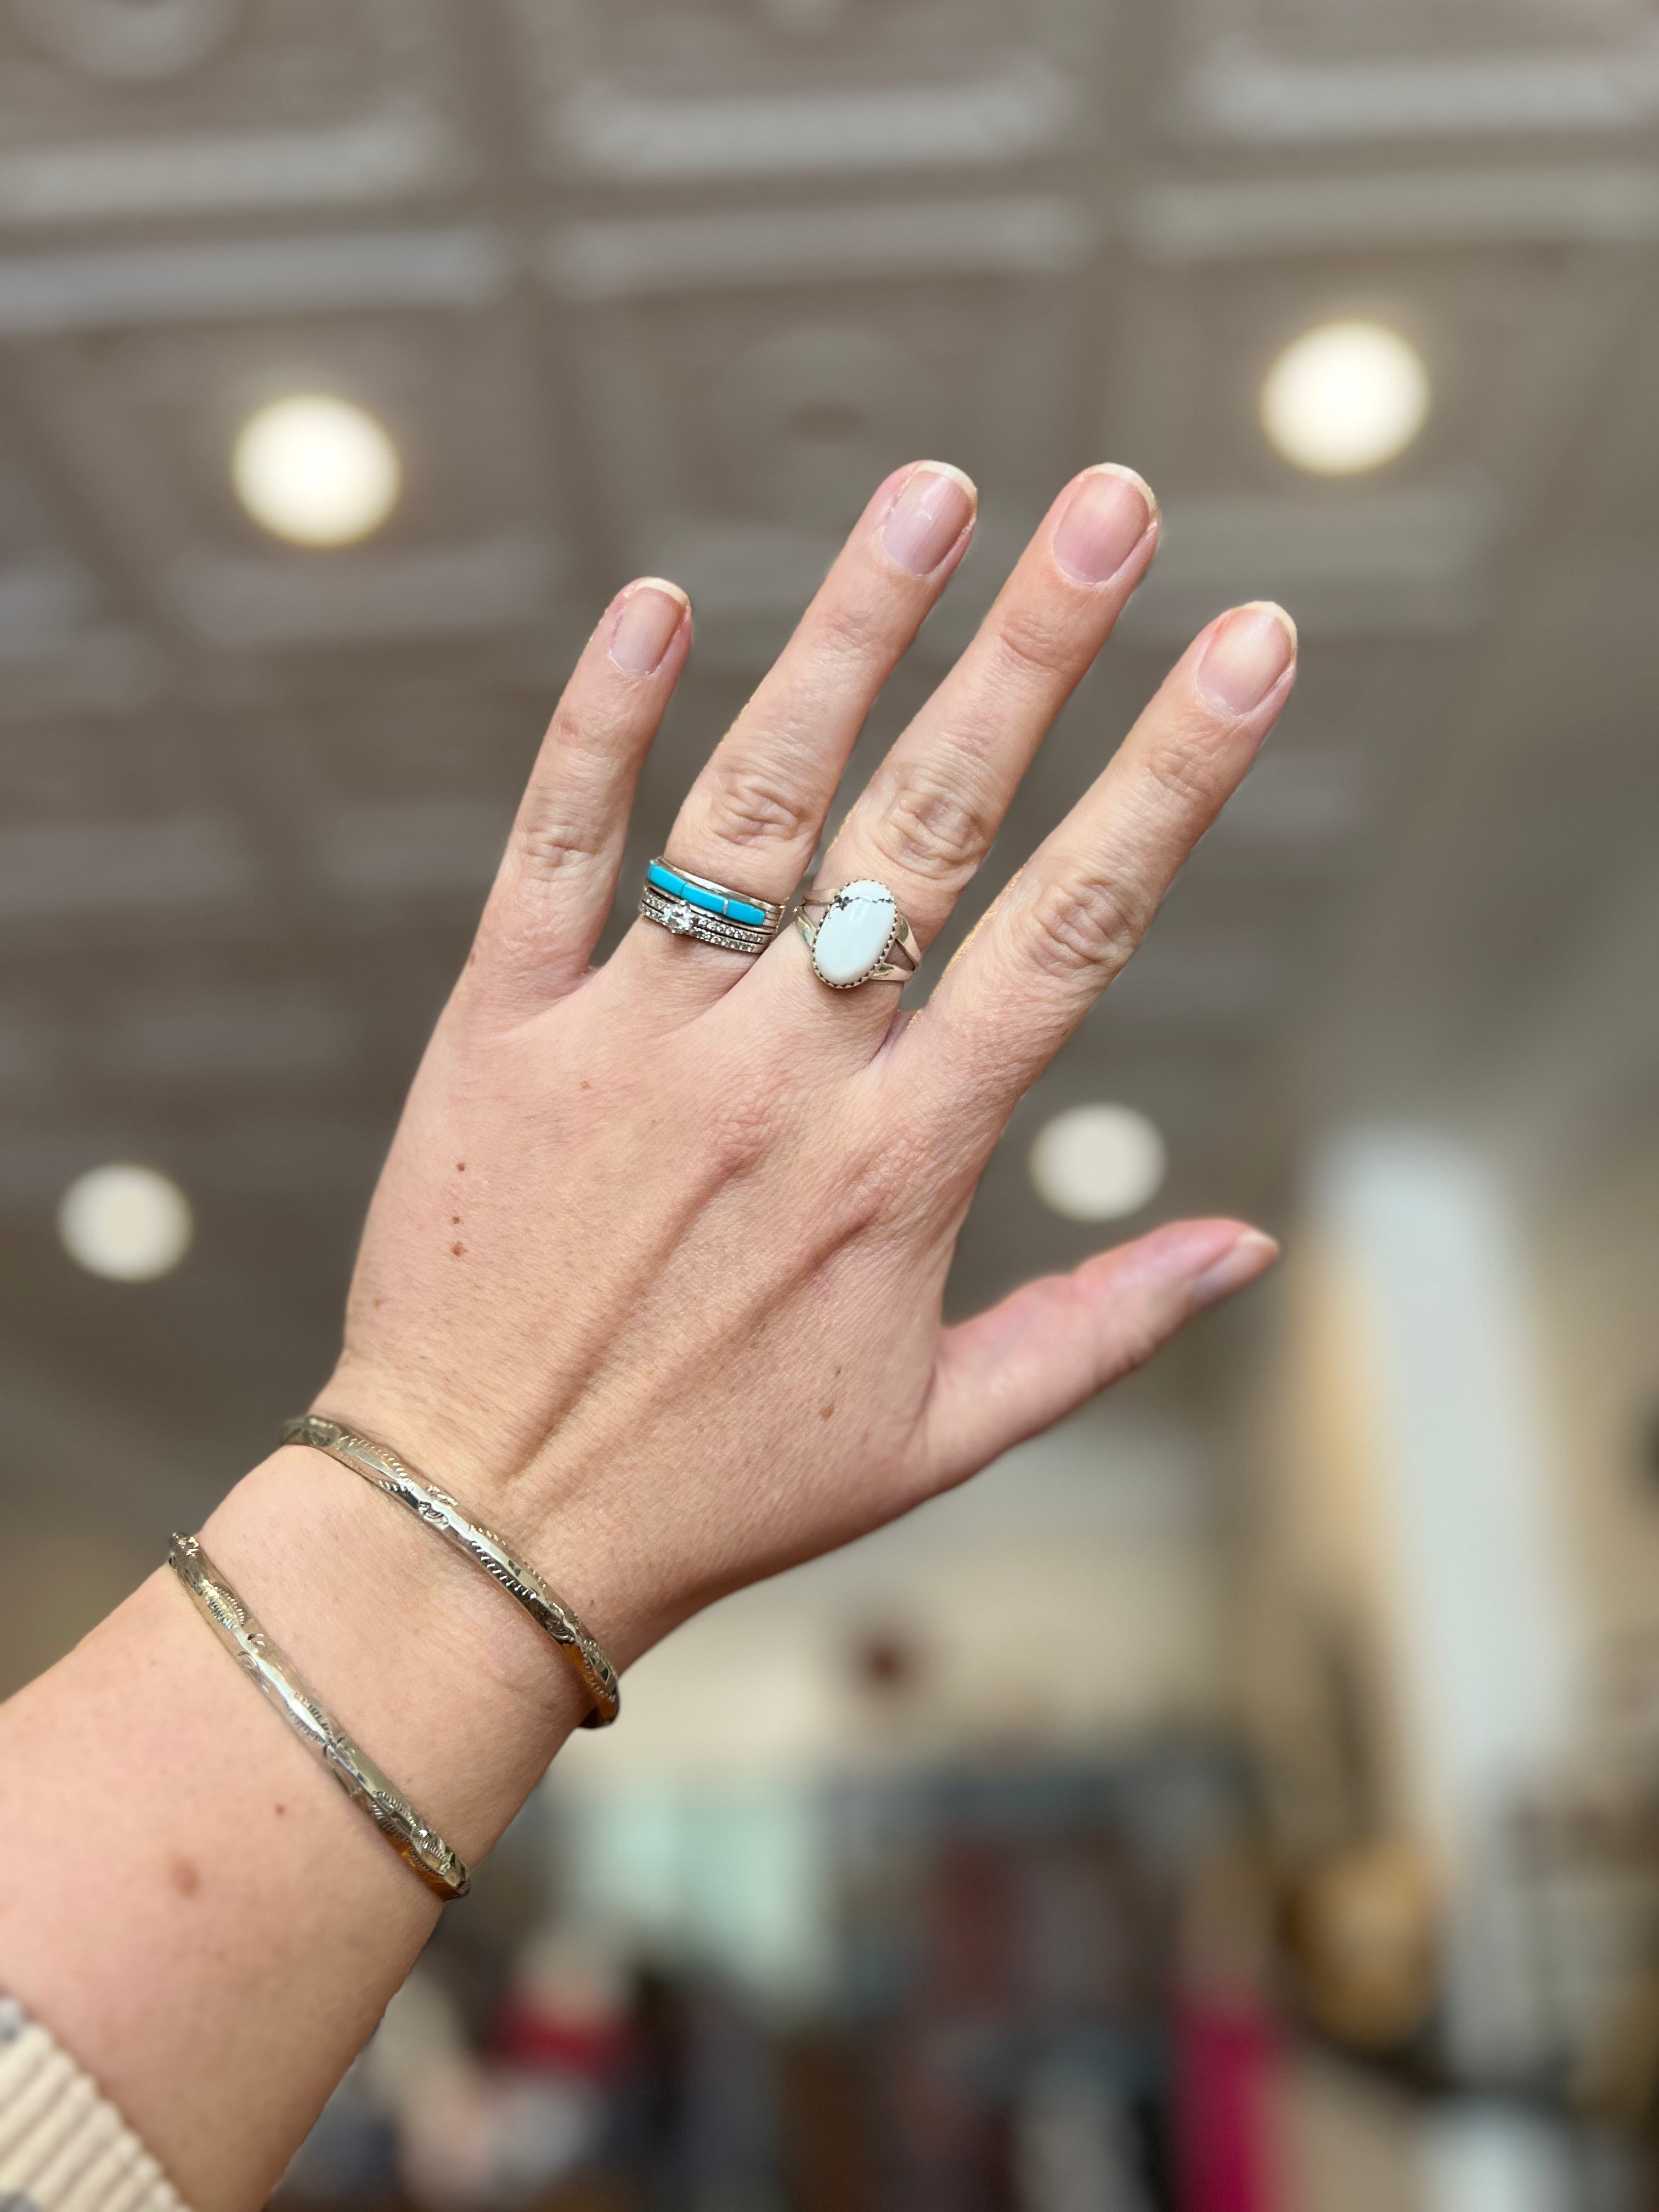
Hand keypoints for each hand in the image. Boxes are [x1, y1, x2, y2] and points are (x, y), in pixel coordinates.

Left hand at [323, 460, 1293, 1667]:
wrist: (484, 1524)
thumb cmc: (723, 1487)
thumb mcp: (941, 1434)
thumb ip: (1103, 1329)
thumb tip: (1252, 1243)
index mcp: (903, 1163)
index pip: (1072, 927)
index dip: (1173, 774)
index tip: (1250, 646)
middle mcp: (780, 1076)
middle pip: (931, 825)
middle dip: (1036, 650)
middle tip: (1112, 502)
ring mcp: (633, 1039)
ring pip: (756, 800)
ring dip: (850, 636)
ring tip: (932, 495)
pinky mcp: (499, 1028)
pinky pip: (556, 849)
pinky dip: (600, 722)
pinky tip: (655, 602)